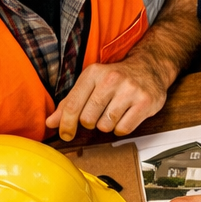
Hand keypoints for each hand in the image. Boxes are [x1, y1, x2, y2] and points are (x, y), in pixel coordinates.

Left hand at [46, 56, 170, 140]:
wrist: (149, 67)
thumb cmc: (116, 78)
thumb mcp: (91, 83)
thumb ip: (70, 102)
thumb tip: (51, 123)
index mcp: (94, 73)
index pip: (72, 105)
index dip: (66, 124)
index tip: (65, 134)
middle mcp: (112, 79)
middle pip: (88, 119)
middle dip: (90, 123)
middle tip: (97, 115)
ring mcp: (130, 90)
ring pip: (106, 126)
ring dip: (107, 125)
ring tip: (113, 113)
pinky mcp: (145, 102)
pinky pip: (124, 129)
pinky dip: (121, 128)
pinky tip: (124, 117)